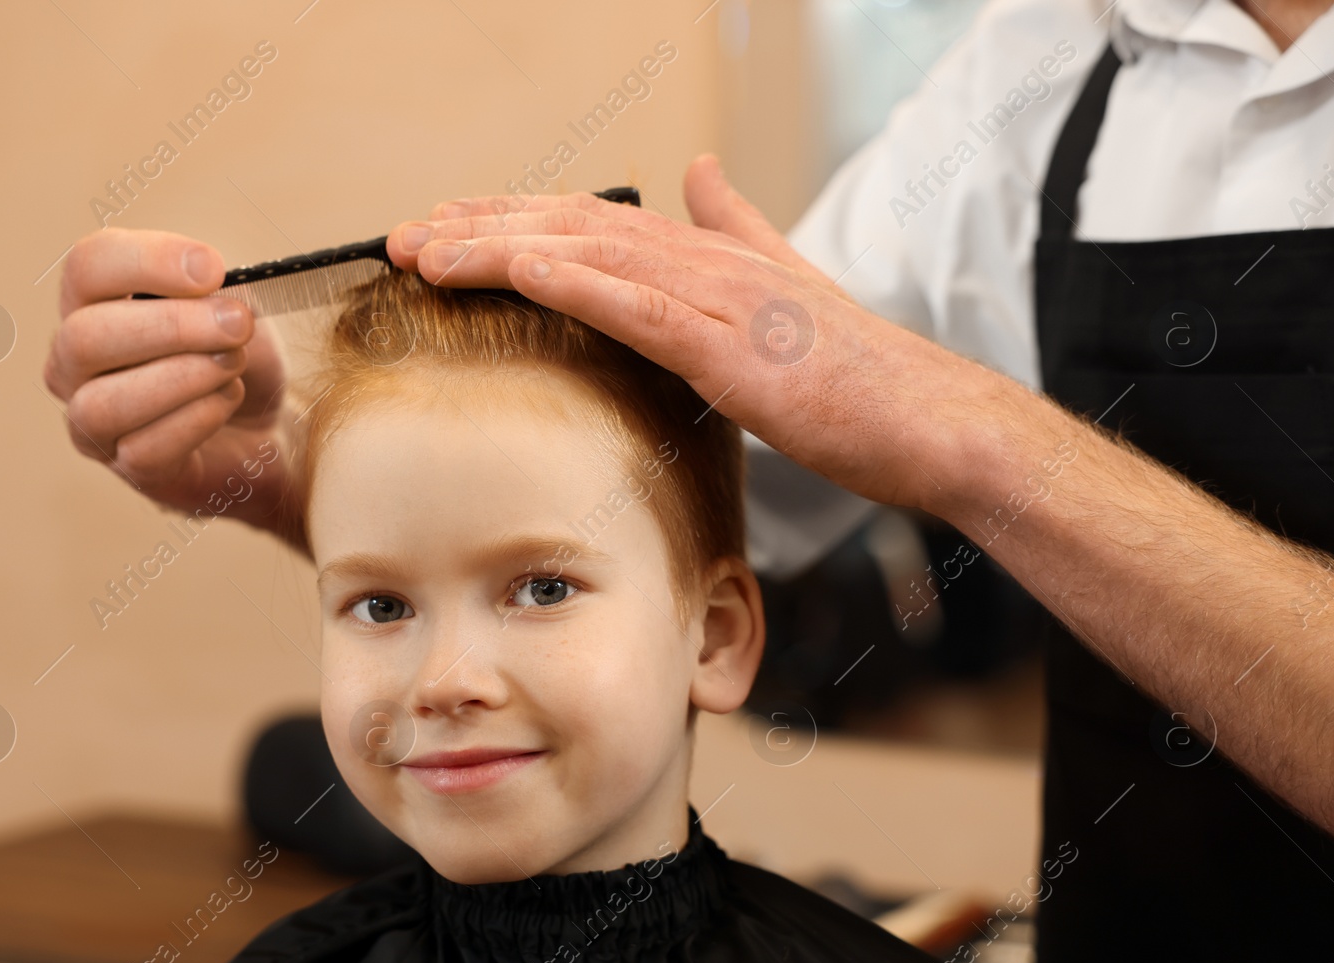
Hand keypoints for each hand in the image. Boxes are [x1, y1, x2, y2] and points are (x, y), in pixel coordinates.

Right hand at [44, 228, 308, 550]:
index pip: (86, 267)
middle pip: (84, 337)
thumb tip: (210, 288)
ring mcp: (93, 424)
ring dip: (181, 377)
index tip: (213, 269)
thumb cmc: (236, 356)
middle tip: (236, 324)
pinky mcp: (131, 470)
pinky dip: (196, 419)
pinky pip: (144, 449)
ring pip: (103, 404)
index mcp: (92, 304)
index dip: (146, 262)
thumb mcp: (234, 306)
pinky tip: (229, 399)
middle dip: (171, 326)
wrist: (271, 426)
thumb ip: (216, 290)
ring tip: (233, 364)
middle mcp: (74, 364)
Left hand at [384, 154, 998, 511]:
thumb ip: (735, 225)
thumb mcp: (785, 289)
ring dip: (503, 249)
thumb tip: (696, 170)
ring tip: (428, 252)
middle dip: (481, 229)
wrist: (930, 421)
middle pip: (575, 227)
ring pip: (593, 256)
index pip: (592, 224)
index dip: (512, 221)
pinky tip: (519, 270)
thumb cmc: (858, 377)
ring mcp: (722, 301)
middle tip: (403, 237)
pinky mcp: (735, 350)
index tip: (445, 229)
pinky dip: (575, 282)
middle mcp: (709, 263)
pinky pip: (641, 307)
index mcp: (712, 256)